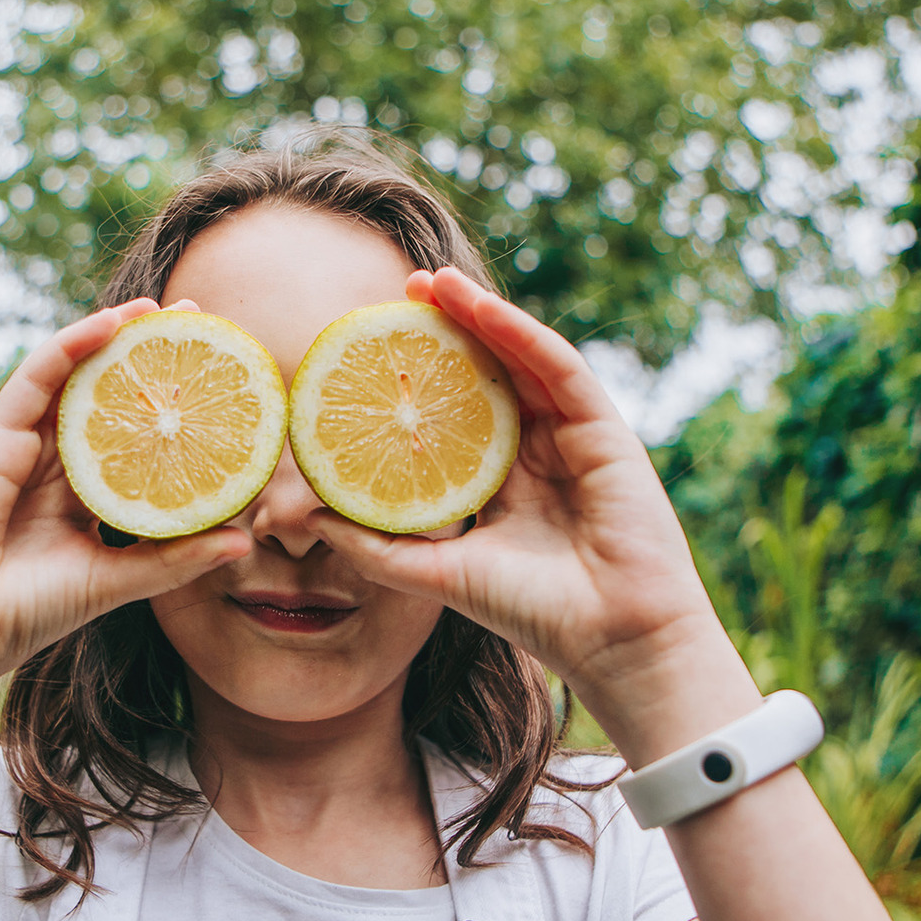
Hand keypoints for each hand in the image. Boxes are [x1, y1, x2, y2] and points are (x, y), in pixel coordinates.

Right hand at [0, 299, 250, 708]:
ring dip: (114, 336)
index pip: (132, 439)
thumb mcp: (116, 581)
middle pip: (107, 397)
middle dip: (149, 358)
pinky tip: (109, 322)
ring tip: (161, 308)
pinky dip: (71, 345)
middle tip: (198, 322)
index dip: (169, 407)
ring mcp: (22, 447)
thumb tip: (243, 539)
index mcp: (80, 497)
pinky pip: (37, 378)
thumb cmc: (26, 612)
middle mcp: (52, 465)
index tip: (216, 381)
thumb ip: (174, 559)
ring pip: (73, 377)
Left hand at [303, 269, 739, 723]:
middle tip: (397, 290)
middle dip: (444, 327)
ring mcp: (571, 434)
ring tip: (429, 280)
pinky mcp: (602, 428)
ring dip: (476, 313)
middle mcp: (537, 449)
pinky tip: (477, 306)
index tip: (368, 346)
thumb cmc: (535, 613)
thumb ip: (378, 546)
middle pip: (487, 372)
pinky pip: (555, 366)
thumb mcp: (437, 574)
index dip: (418, 374)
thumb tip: (309, 518)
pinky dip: (516, 332)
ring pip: (519, 356)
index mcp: (501, 480)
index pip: (455, 411)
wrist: (611, 640)